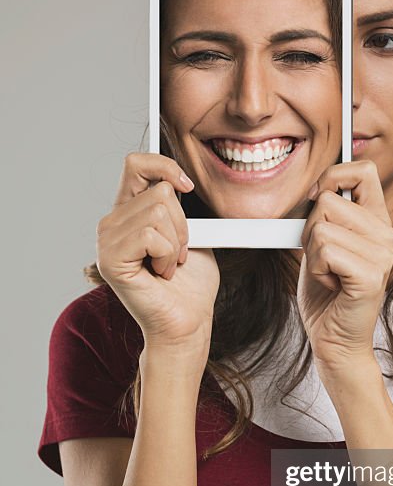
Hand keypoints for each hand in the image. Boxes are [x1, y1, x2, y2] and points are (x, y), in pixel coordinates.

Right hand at [96, 152, 219, 354]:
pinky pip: (151, 235)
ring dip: (176, 243)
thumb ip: (179, 205)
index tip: (187, 186)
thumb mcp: (192, 234)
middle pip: (159, 191)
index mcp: (129, 213)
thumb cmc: (190, 284)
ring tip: (168, 265)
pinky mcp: (110, 259)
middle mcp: (112, 224)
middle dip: (182, 224)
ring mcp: (107, 241)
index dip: (164, 166)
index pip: (136, 164)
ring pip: (159, 211)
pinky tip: (160, 273)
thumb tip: (181, 180)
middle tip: (176, 254)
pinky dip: (167, 254)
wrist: (188, 322)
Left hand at [297, 159, 392, 375]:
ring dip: (312, 254)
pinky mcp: (371, 275)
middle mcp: (387, 236)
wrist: (334, 340)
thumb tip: (317, 188)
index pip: (364, 171)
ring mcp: (383, 256)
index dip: (333, 176)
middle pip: (328, 200)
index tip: (316, 200)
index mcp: (379, 223)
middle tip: (324, 259)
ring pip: (321, 227)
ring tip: (329, 274)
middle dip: (310, 229)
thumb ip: (327, 214)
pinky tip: (332, 285)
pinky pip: (325, 250)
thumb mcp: (324, 243)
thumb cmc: (327, 294)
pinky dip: (317, 269)